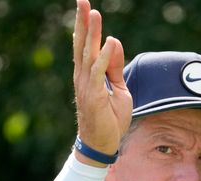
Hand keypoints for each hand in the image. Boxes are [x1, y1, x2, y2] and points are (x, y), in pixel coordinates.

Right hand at [72, 0, 131, 163]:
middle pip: (82, 44)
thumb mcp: (118, 89)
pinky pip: (99, 72)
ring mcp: (86, 85)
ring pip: (89, 54)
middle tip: (82, 0)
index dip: (86, 26)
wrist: (103, 145)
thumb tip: (114, 41)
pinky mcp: (94, 95)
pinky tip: (109, 41)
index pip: (86, 46)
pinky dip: (105, 57)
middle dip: (83, 22)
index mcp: (88, 74)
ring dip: (92, 33)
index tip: (87, 7)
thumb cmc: (109, 119)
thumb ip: (115, 67)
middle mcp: (83, 77)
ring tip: (94, 13)